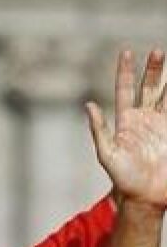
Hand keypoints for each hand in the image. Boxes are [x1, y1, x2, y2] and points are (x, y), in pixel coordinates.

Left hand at [86, 49, 166, 210]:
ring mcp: (160, 124)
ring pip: (166, 95)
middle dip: (153, 69)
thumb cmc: (123, 177)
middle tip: (157, 51)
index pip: (125, 89)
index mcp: (125, 120)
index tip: (126, 52)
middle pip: (149, 87)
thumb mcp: (106, 153)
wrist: (146, 195)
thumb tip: (88, 105)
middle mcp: (144, 118)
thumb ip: (99, 129)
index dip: (126, 71)